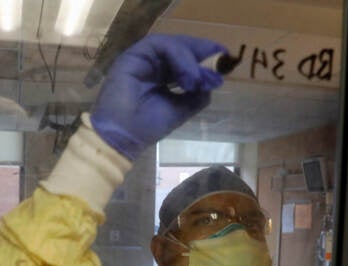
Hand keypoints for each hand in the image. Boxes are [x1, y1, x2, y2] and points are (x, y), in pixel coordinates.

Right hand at [90, 34, 226, 160]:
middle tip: (220, 60)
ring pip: (172, 45)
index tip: (224, 60)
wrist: (123, 138)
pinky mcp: (133, 56)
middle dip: (202, 52)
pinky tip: (188, 76)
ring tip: (198, 79)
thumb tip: (211, 82)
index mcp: (160, 76)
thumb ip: (197, 95)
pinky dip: (179, 58)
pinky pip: (160, 46)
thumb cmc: (147, 127)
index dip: (203, 57)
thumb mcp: (181, 110)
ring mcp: (142, 59)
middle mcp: (151, 64)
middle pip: (180, 47)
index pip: (184, 59)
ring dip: (191, 59)